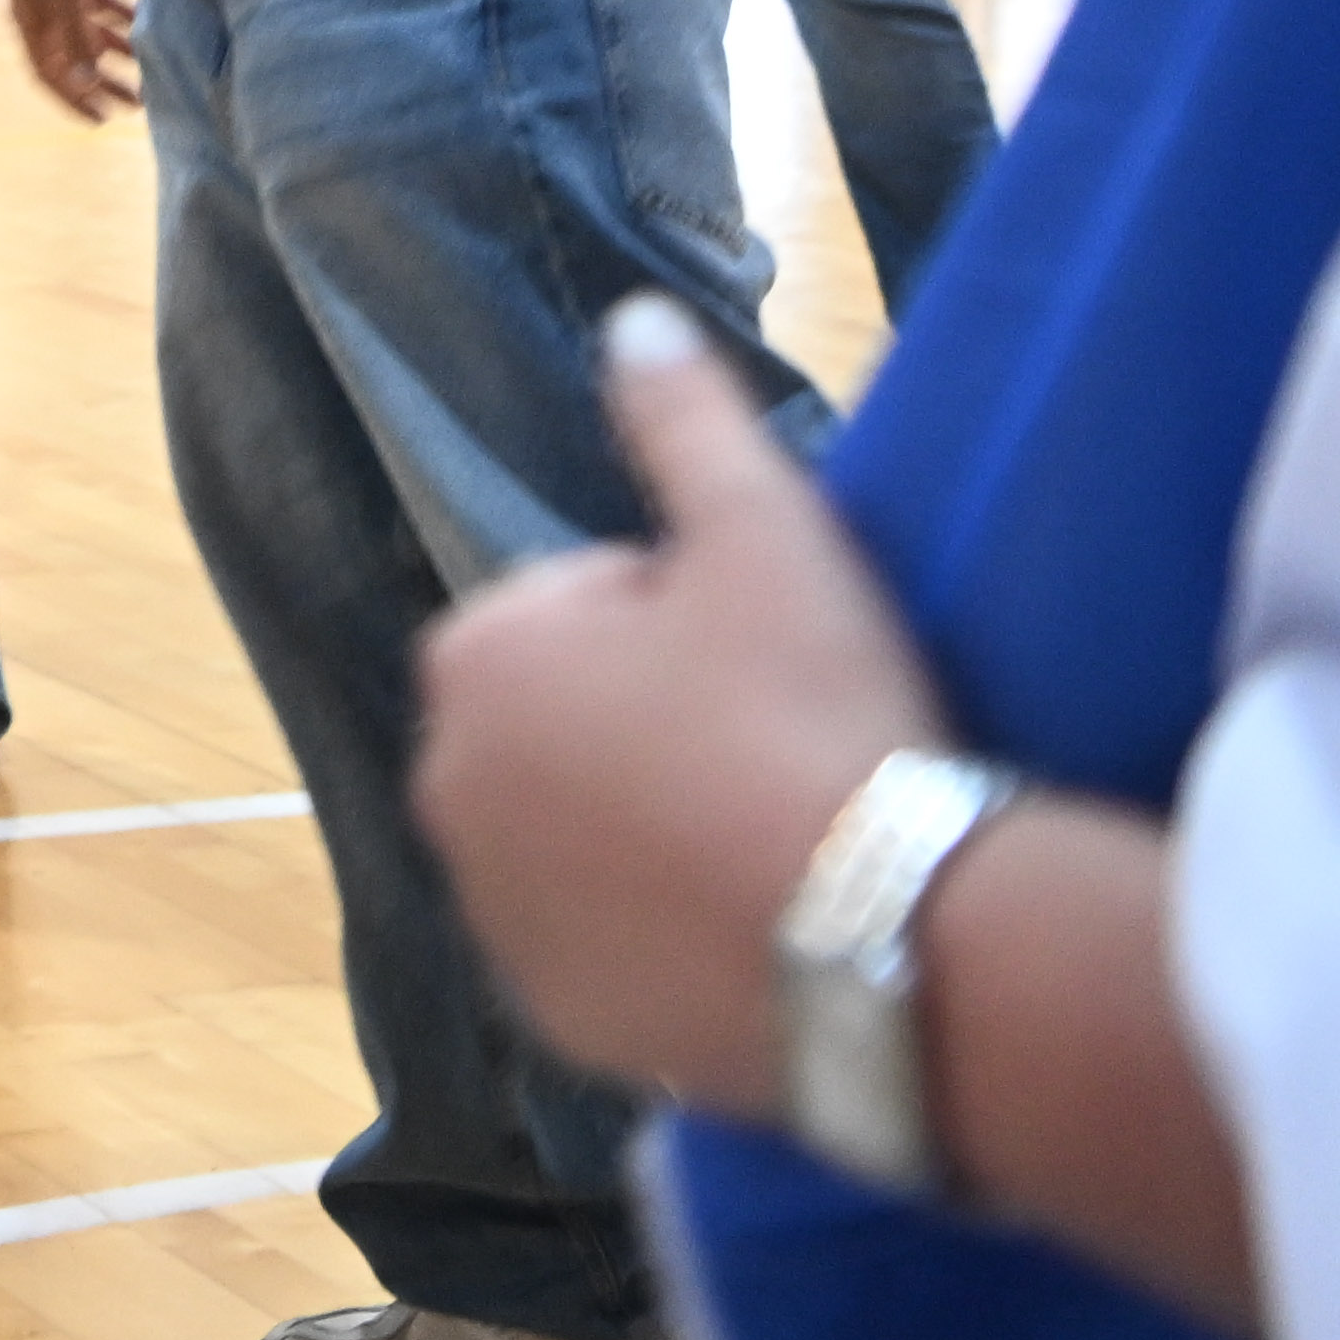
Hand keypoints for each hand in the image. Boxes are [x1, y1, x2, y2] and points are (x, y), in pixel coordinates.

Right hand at [0, 0, 138, 116]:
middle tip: (136, 104)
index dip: (73, 100)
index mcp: (32, 26)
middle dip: (103, 83)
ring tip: (147, 69)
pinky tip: (144, 23)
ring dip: (117, 52)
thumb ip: (76, 38)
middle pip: (74, 59)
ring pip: (89, 33)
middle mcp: (43, 15)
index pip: (50, 75)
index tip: (101, 120)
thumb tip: (85, 82)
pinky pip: (98, 5)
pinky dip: (119, 17)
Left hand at [414, 301, 942, 1115]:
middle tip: (783, 751)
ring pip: (585, 838)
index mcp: (476, 658)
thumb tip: (634, 318)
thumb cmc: (815, 714)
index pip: (581, 607)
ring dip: (655, 831)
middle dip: (653, 726)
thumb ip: (682, 418)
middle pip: (570, 725)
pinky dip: (663, 937)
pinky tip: (761, 930)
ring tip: (783, 843)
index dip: (687, 623)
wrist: (893, 942)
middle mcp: (447, 789)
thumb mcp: (764, 531)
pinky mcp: (557, 1021)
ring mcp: (495, 916)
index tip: (768, 663)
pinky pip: (608, 949)